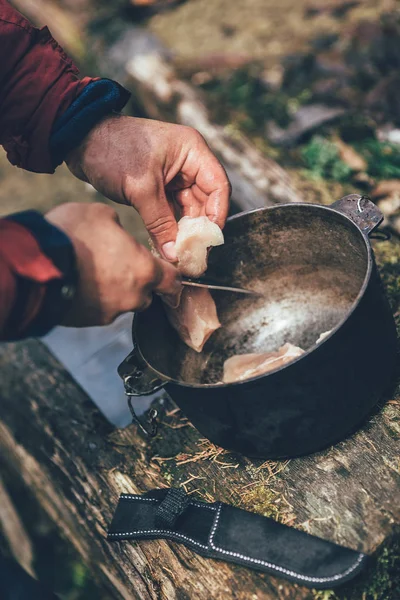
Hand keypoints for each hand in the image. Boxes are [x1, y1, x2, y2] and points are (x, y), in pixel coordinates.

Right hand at [46, 203, 180, 326]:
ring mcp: (112, 312)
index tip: (166, 270)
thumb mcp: (100, 214)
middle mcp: (134, 296)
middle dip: (139, 282)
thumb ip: (119, 227)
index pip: (173, 280)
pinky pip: (100, 310)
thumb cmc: (74, 236)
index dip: (170, 274)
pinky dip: (95, 300)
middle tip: (121, 265)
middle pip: (147, 293)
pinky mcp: (90, 321)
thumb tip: (118, 232)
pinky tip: (80, 283)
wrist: (38, 268)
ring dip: (116, 291)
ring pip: (123, 303)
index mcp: (145, 270)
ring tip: (95, 274)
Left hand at [66, 115, 230, 260]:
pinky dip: (169, 230)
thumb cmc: (112, 151)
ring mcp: (173, 176)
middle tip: (194, 256)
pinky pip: (171, 213)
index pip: (219, 186)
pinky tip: (167, 248)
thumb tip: (175, 255)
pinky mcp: (158, 188)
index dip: (217, 215)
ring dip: (184, 233)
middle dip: (199, 229)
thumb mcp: (140, 188)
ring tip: (180, 256)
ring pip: (188, 211)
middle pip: (205, 202)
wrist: (78, 141)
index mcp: (192, 151)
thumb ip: (160, 223)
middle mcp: (188, 163)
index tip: (209, 241)